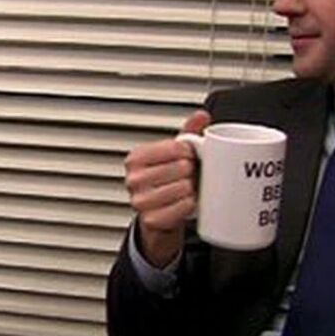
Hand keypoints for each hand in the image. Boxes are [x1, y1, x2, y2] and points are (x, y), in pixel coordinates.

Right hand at [125, 110, 211, 266]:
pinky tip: (185, 203)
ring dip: (190, 190)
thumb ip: (187, 134)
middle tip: (186, 177)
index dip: (189, 153)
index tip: (187, 158)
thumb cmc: (167, 182)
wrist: (158, 215)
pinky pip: (182, 208)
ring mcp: (140, 201)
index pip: (175, 147)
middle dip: (190, 172)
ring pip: (182, 188)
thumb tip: (201, 115)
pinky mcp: (150, 220)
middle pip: (181, 167)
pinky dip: (189, 206)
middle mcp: (134, 179)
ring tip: (185, 190)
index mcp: (136, 158)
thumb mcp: (174, 155)